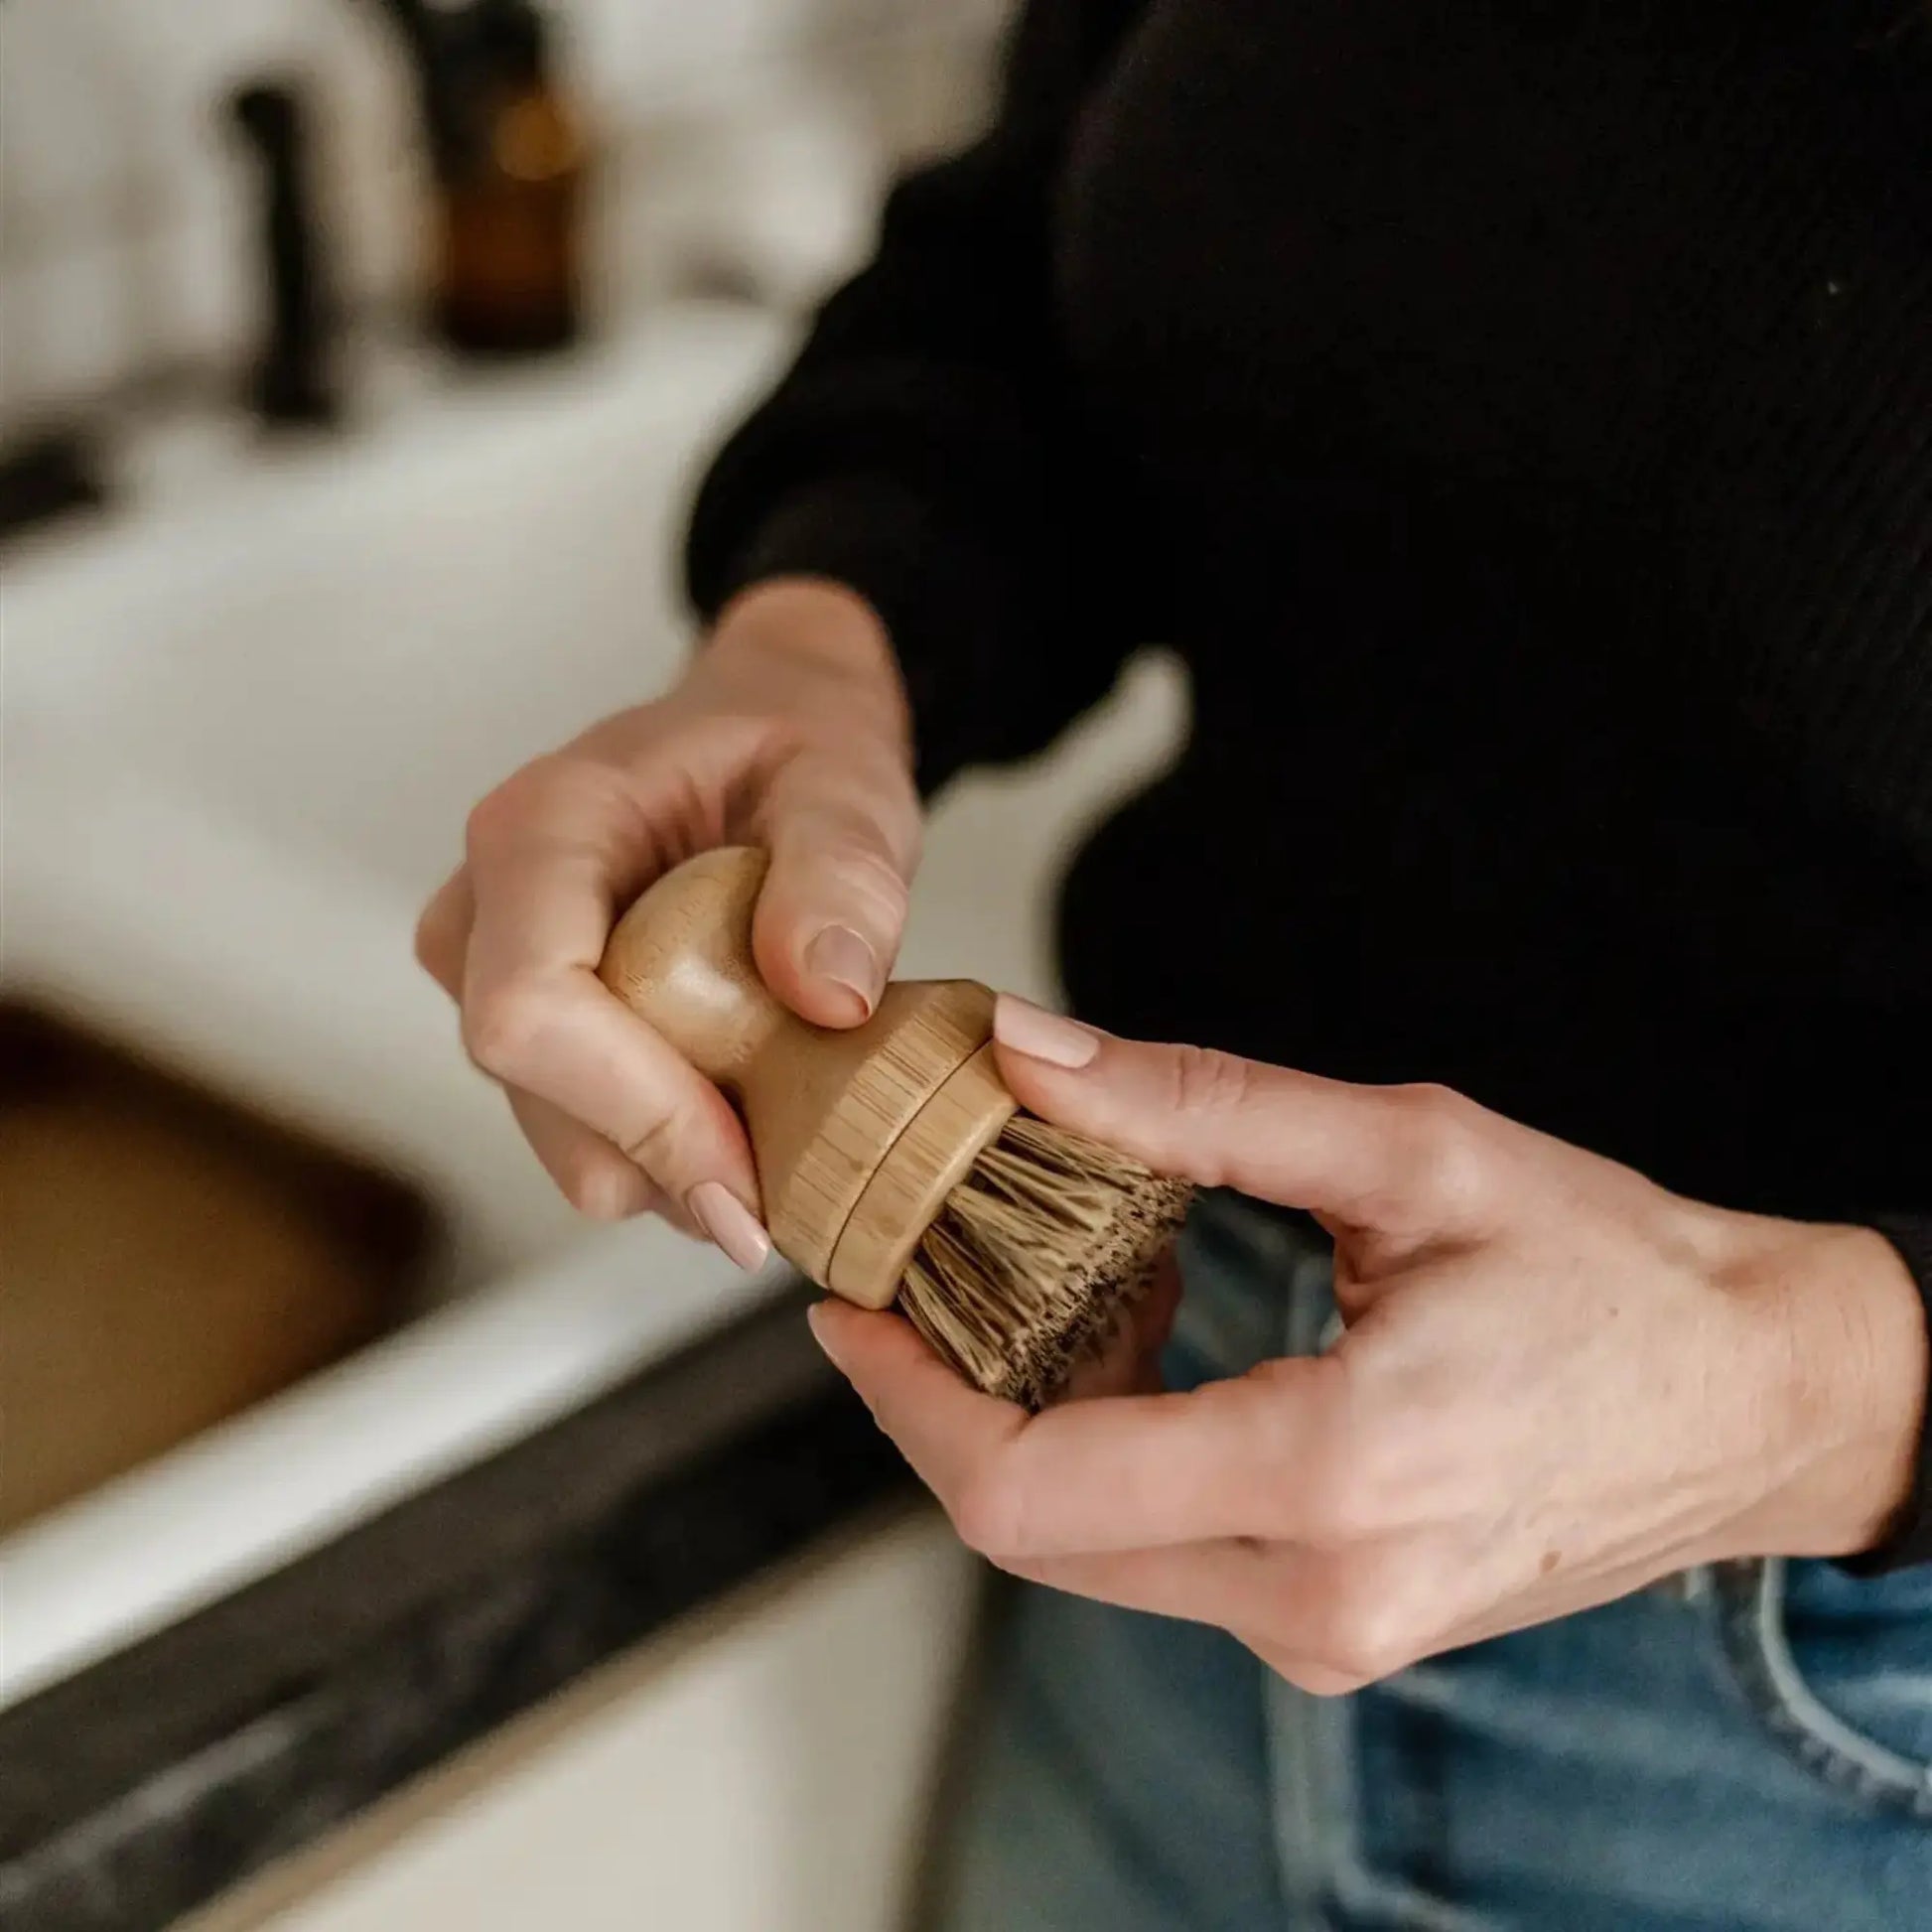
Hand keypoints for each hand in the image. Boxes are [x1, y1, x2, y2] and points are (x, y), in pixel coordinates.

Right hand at [415, 579, 919, 1259]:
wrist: (767, 726)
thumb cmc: (794, 743)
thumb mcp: (849, 781)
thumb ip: (844, 872)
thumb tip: (827, 996)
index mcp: (544, 827)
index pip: (528, 1007)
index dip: (631, 1109)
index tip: (745, 1171)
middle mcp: (486, 905)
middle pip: (531, 1087)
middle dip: (661, 1158)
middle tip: (789, 1192)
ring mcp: (490, 970)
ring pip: (551, 1128)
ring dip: (668, 1165)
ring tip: (784, 1141)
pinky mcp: (529, 1023)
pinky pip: (578, 1125)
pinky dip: (664, 1149)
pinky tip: (747, 1121)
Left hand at [810, 999, 1927, 1692]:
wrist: (1759, 1398)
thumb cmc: (1614, 1270)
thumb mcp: (1410, 1152)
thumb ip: (1200, 1104)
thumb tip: (1027, 1051)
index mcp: (1333, 1477)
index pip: (1032, 1489)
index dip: (908, 1401)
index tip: (849, 1307)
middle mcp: (1321, 1595)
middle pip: (1035, 1535)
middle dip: (944, 1408)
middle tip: (914, 1278)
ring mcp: (1333, 1634)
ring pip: (1092, 1556)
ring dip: (1027, 1429)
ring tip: (1032, 1289)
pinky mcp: (1343, 1630)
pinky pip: (1167, 1559)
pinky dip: (1110, 1462)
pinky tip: (1134, 1345)